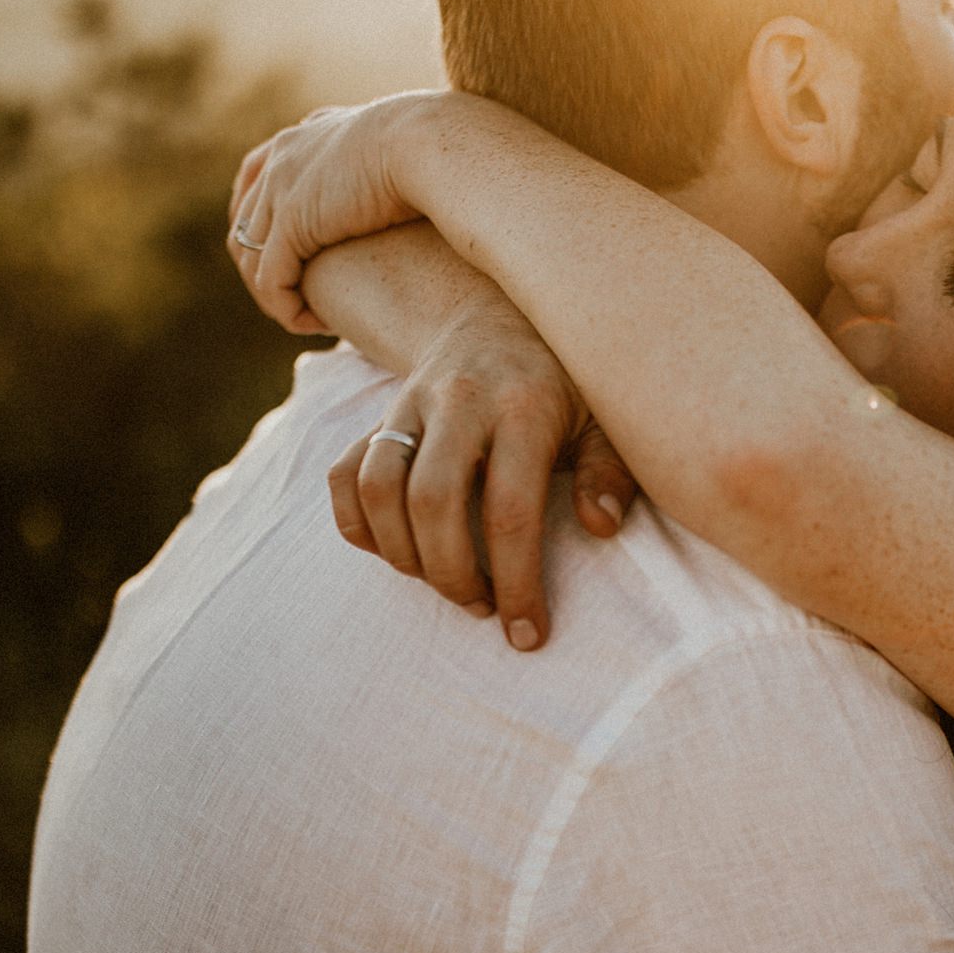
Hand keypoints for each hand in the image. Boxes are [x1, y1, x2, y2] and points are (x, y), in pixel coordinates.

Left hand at [229, 93, 444, 332]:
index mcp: (305, 135)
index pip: (256, 177)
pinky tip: (316, 323)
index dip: (263, 220)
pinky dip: (286, 306)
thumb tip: (397, 193)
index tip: (288, 255)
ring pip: (251, 256)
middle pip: (245, 220)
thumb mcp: (396, 155)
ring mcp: (281, 188)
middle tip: (295, 298)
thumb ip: (381, 171)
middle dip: (261, 264)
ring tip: (304, 317)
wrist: (430, 142)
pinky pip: (272, 278)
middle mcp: (282, 158)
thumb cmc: (435, 152)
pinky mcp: (292, 222)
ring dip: (273, 293)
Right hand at [326, 299, 637, 648]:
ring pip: (379, 490)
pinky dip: (358, 526)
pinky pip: (344, 476)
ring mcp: (410, 406)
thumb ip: (609, 472)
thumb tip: (601, 527)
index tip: (527, 635)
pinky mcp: (377, 416)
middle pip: (432, 503)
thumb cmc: (563, 386)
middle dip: (452, 575)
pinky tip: (398, 552)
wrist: (495, 318)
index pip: (510, 511)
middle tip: (482, 606)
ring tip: (443, 582)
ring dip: (404, 556)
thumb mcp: (605, 421)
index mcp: (524, 408)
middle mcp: (460, 401)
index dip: (517, 583)